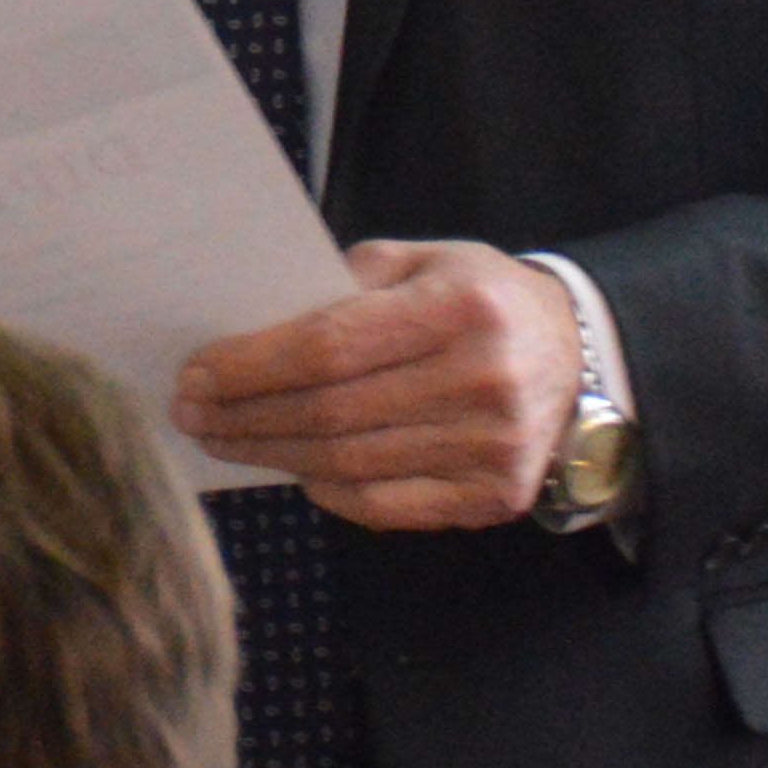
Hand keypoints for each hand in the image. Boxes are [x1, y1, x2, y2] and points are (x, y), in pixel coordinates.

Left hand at [170, 241, 581, 529]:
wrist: (578, 356)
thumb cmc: (478, 300)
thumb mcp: (421, 261)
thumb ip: (343, 284)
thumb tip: (250, 325)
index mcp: (460, 307)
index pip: (330, 346)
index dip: (252, 365)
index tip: (195, 373)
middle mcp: (482, 380)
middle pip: (332, 412)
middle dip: (245, 415)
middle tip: (189, 414)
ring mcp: (493, 448)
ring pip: (350, 465)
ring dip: (273, 455)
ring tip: (224, 441)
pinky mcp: (495, 496)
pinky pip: (386, 506)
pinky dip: (329, 492)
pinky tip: (293, 469)